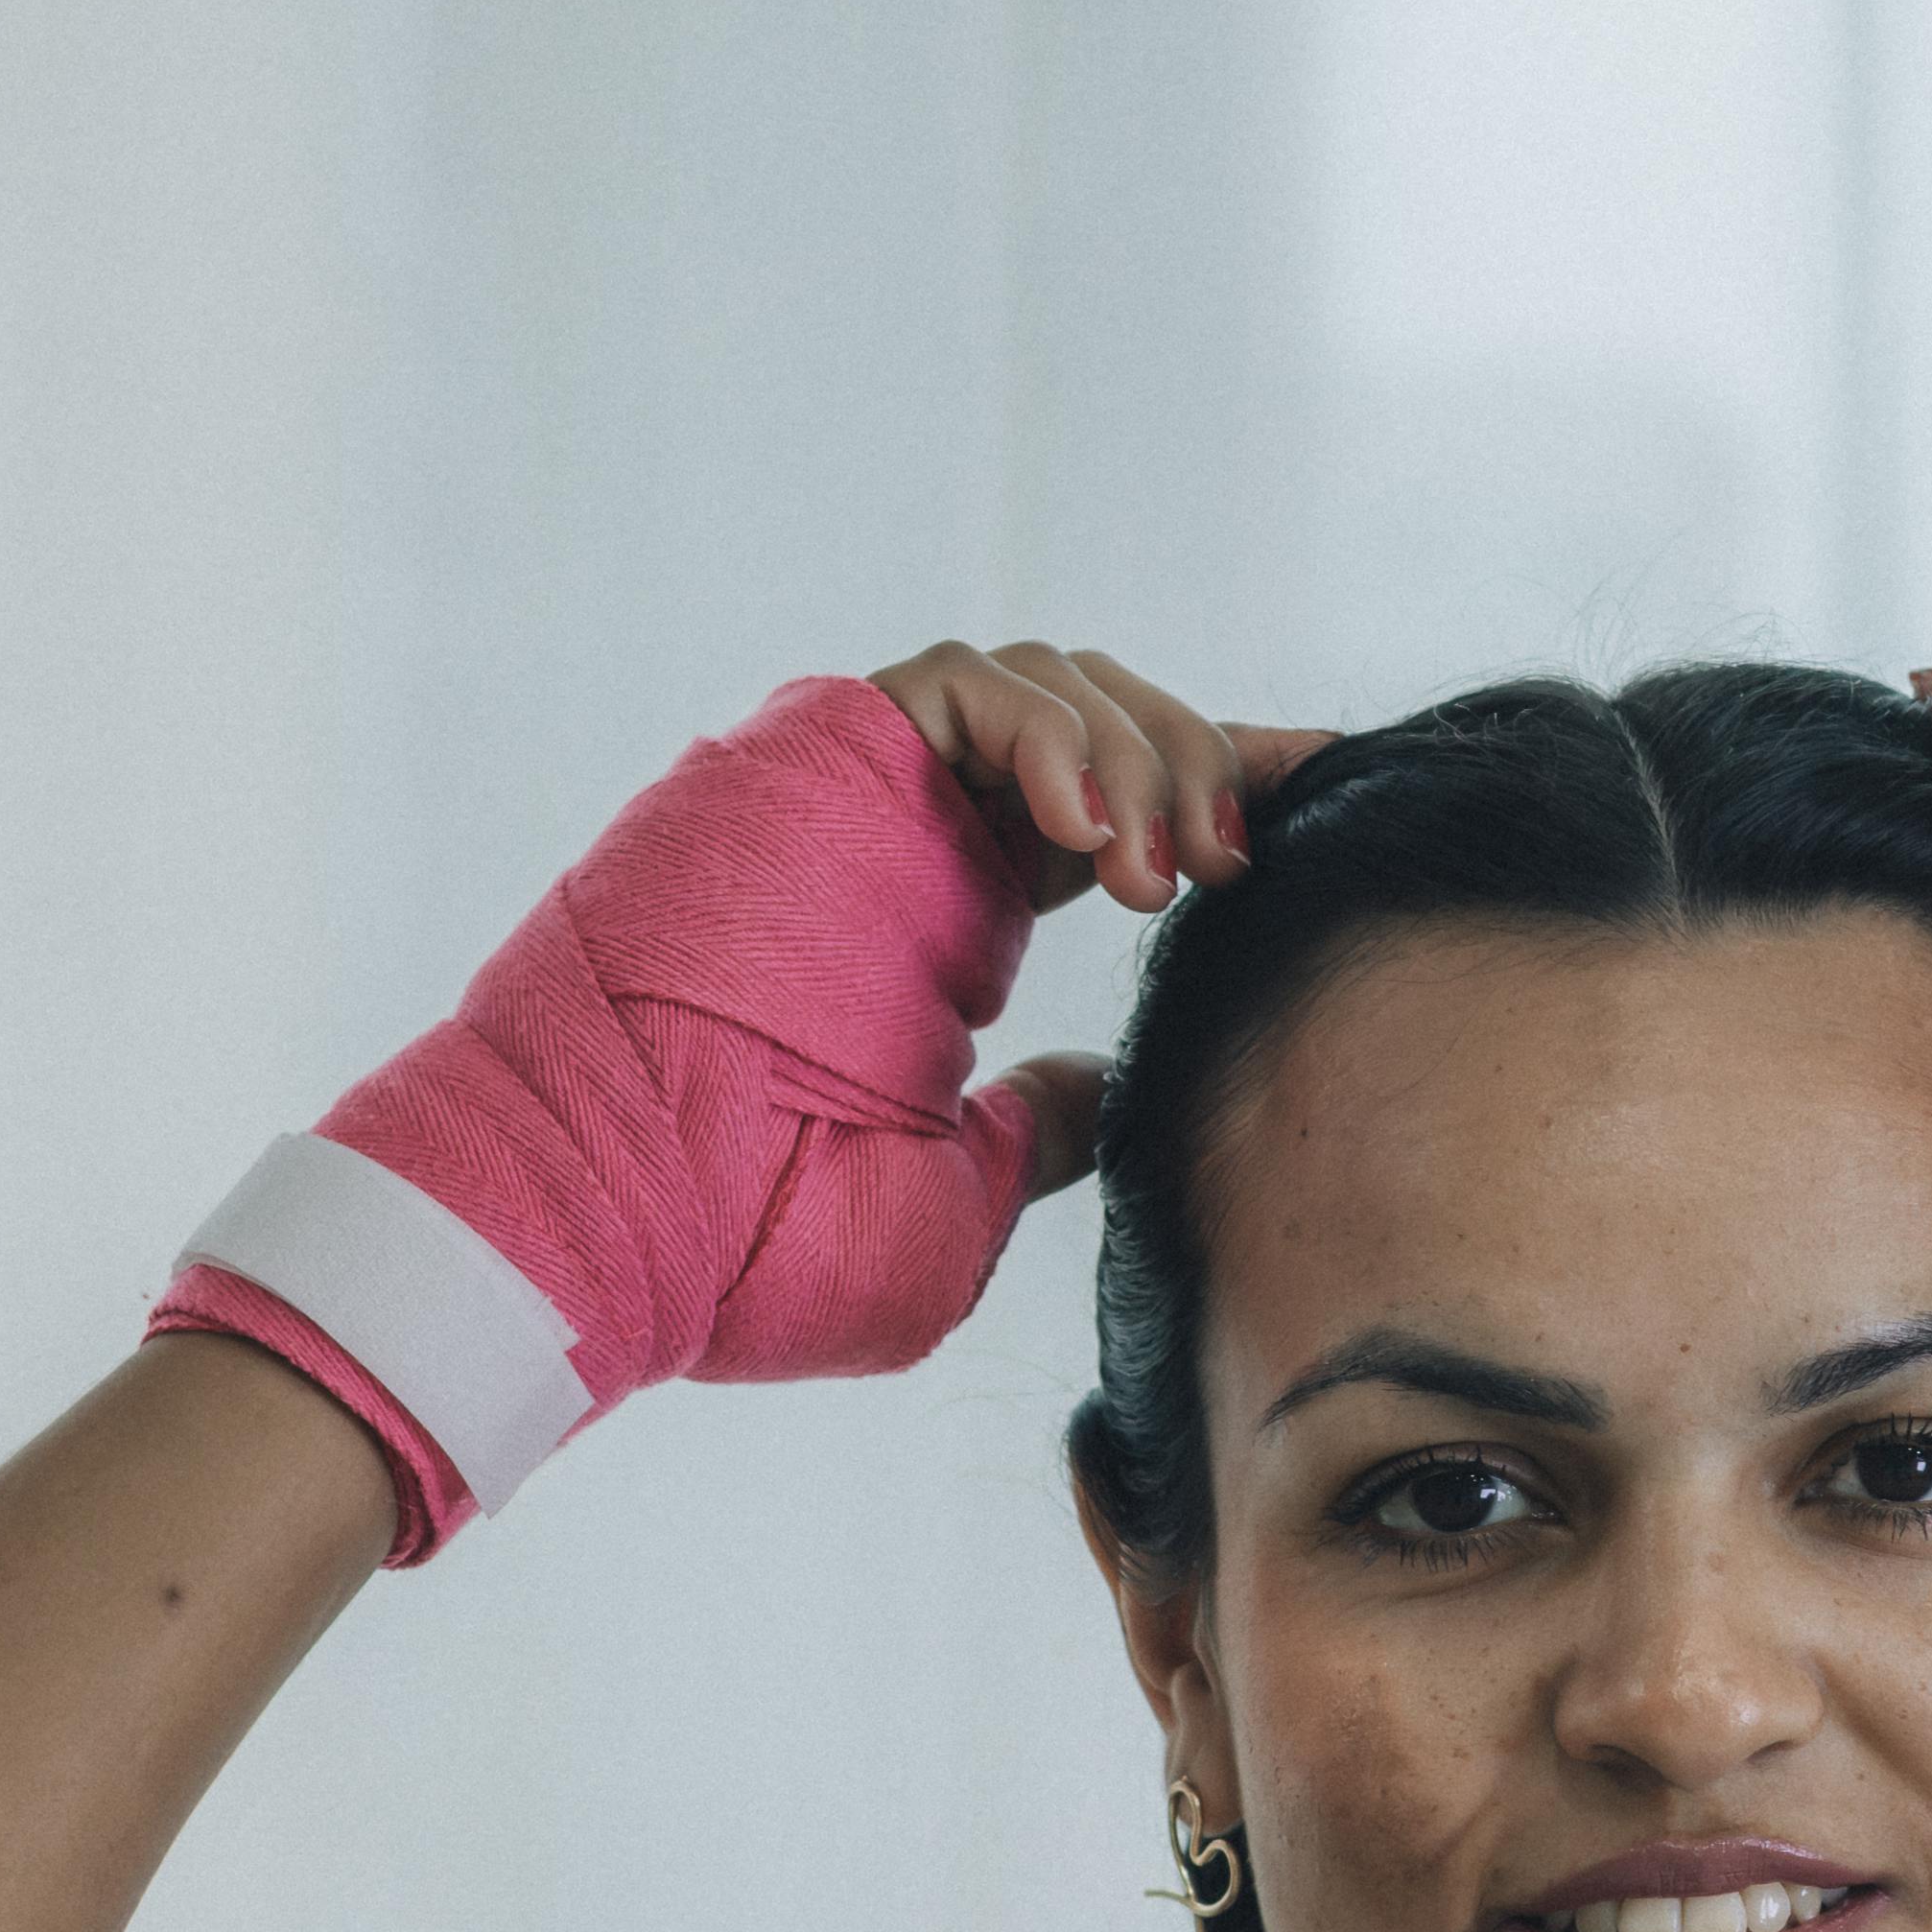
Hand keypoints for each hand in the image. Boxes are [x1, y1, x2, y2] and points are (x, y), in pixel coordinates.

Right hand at [149, 638, 1319, 1558]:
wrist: (604, 1220)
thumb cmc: (743, 1249)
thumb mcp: (951, 1212)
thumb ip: (1041, 1140)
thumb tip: (1111, 1090)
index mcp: (943, 934)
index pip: (1106, 824)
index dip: (1222, 796)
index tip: (1328, 803)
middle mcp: (905, 847)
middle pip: (1098, 730)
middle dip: (1195, 771)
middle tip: (1231, 867)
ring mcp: (852, 794)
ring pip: (1044, 682)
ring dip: (1134, 749)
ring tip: (1151, 868)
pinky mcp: (806, 754)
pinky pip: (961, 684)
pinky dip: (1046, 730)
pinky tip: (1084, 831)